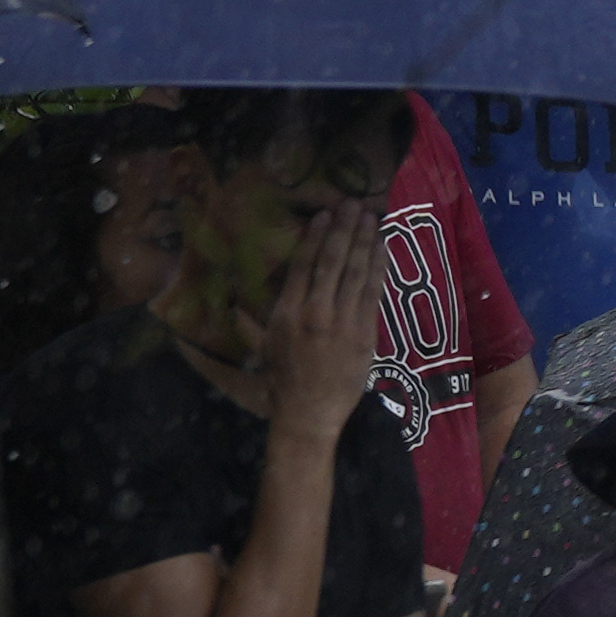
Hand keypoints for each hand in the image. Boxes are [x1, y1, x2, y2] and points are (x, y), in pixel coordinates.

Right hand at [260, 204, 382, 447]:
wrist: (309, 412)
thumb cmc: (283, 380)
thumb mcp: (262, 348)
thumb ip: (250, 324)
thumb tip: (233, 306)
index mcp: (285, 311)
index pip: (302, 265)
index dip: (315, 237)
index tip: (324, 215)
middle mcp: (313, 311)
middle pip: (331, 261)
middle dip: (344, 230)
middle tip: (352, 204)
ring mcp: (342, 321)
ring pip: (354, 272)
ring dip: (364, 241)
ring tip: (370, 217)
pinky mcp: (364, 333)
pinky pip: (373, 292)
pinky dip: (378, 267)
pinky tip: (382, 249)